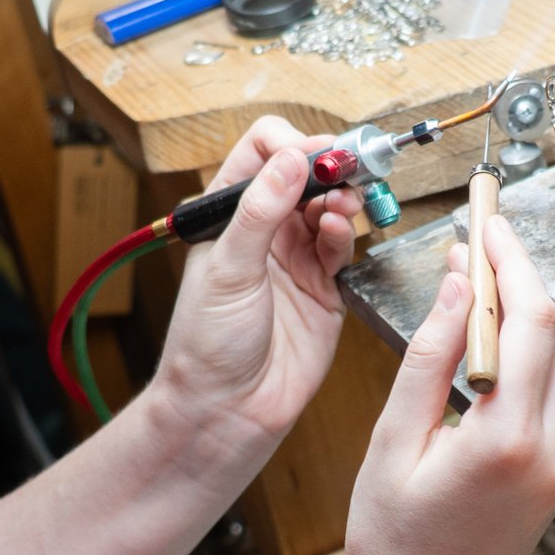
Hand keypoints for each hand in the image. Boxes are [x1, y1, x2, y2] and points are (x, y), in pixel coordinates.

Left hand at [152, 117, 361, 447]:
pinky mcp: (324, 286)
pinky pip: (343, 245)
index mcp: (227, 214)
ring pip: (330, 205)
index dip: (291, 145)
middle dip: (328, 166)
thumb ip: (259, 211)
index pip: (262, 152)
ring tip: (341, 207)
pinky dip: (347, 232)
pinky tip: (341, 232)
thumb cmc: (207, 344)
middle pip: (305, 173)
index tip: (313, 155)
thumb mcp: (227, 269)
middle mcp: (263, 230)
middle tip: (347, 170)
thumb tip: (289, 159)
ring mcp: (296, 257)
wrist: (228, 408)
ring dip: (341, 197)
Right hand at [341, 215, 554, 554]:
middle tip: (482, 234)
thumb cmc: (396, 550)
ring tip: (482, 275)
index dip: (511, 260)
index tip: (488, 220)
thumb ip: (430, 357)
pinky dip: (535, 349)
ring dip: (530, 309)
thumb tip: (459, 288)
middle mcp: (553, 449)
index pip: (531, 320)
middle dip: (521, 275)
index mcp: (510, 439)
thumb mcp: (393, 443)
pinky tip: (496, 334)